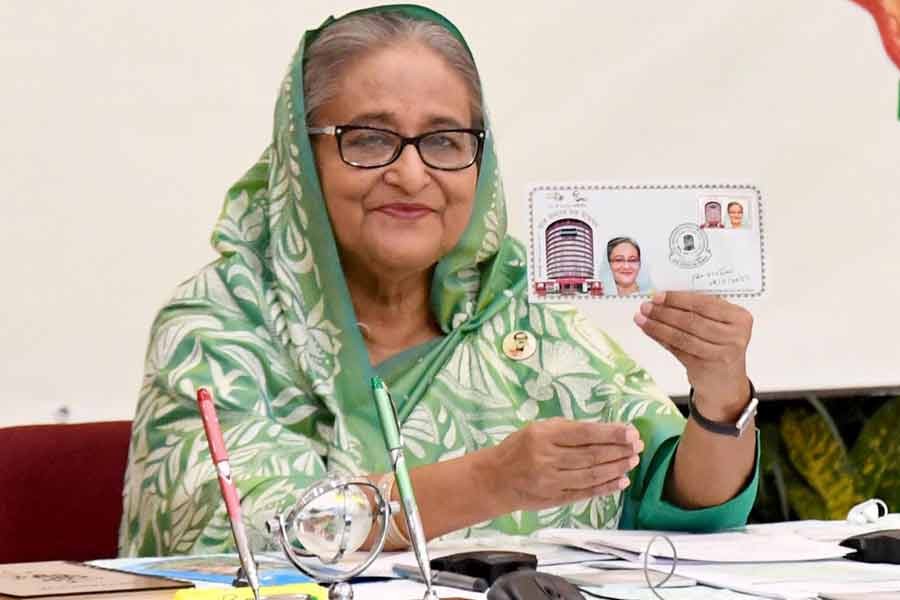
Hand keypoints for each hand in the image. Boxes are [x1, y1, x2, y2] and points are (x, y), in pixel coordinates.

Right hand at [484, 417, 642, 511]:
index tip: (631, 431)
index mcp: (543, 436)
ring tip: (632, 461)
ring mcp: (551, 481)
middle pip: (591, 455)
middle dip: (618, 450)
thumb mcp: (537, 429)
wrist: (494, 479)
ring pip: (591, 475)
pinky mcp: (554, 499)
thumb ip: (567, 430)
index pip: (584, 434)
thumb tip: (604, 431)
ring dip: (616, 468)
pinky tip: (620, 481)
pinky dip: (605, 487)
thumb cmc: (518, 448)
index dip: (610, 433)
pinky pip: (585, 493)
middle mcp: (547, 458)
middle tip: (637, 446)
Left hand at [634, 291, 752, 418]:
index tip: (658, 295)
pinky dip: (661, 339)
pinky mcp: (705, 367)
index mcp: (740, 317)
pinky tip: (649, 331)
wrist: (725, 382)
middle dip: (664, 312)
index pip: (704, 303)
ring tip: (642, 319)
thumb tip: (664, 298)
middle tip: (646, 307)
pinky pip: (677, 349)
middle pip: (692, 320)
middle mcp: (735, 336)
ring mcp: (721, 353)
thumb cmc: (720, 346)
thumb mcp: (720, 325)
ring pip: (682, 335)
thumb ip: (699, 310)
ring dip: (658, 326)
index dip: (678, 299)